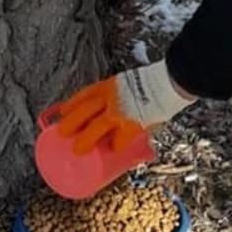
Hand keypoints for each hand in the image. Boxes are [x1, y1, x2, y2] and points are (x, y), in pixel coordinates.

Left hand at [55, 60, 195, 154]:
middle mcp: (111, 96)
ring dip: (85, 139)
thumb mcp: (130, 84)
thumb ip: (124, 96)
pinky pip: (120, 139)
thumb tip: (119, 113)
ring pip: (96, 126)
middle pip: (84, 110)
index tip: (62, 111)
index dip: (71, 104)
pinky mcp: (132, 124)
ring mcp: (120, 110)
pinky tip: (113, 150)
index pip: (84, 94)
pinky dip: (116, 145)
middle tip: (62, 132)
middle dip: (71, 122)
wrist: (170, 81)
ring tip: (78, 149)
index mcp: (109, 85)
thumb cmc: (153, 83)